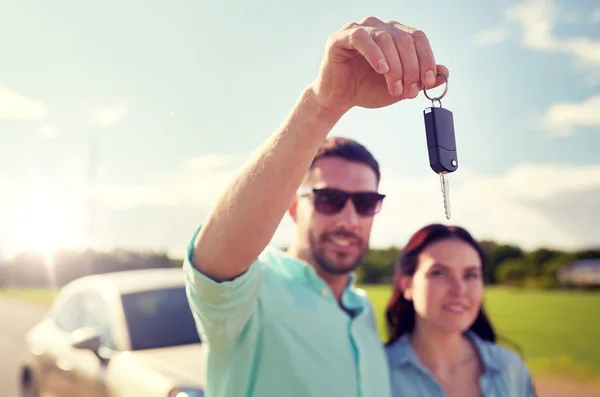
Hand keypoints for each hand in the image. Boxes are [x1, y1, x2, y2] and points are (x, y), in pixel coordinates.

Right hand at [310, 16, 448, 115]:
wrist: (338, 100)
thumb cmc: (367, 90)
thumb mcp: (400, 88)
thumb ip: (421, 80)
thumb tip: (444, 73)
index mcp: (395, 35)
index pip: (418, 38)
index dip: (427, 59)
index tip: (428, 82)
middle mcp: (379, 27)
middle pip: (405, 39)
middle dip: (411, 68)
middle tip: (409, 92)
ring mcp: (360, 29)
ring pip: (387, 39)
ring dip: (395, 67)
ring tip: (394, 89)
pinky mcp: (342, 37)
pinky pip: (363, 38)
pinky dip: (375, 54)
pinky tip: (381, 70)